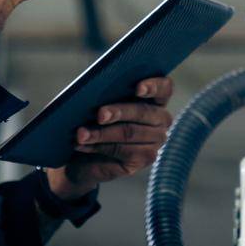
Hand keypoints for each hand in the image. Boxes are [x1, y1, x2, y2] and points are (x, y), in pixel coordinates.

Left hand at [47, 76, 173, 197]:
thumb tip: (95, 93)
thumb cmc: (94, 120)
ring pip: (129, 132)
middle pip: (143, 112)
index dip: (153, 86)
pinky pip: (121, 150)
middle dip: (118, 112)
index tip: (137, 88)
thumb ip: (106, 94)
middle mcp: (161, 119)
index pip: (164, 88)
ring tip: (81, 133)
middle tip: (99, 114)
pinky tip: (82, 144)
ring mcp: (155, 141)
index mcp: (155, 97)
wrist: (85, 155)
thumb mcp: (101, 103)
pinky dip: (98, 146)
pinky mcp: (143, 159)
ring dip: (101, 133)